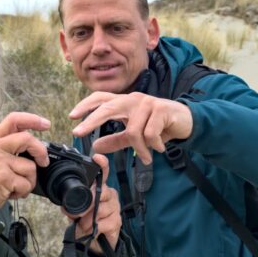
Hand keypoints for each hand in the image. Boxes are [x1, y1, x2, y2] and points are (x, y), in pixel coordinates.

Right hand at [0, 112, 50, 211]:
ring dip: (28, 180)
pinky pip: (26, 183)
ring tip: (14, 185)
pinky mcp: (4, 177)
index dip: (33, 120)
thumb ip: (10, 147)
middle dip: (41, 151)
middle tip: (44, 162)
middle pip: (27, 138)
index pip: (14, 120)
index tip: (46, 124)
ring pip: (30, 167)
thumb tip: (36, 145)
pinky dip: (23, 191)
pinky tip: (10, 192)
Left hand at [68, 154, 120, 252]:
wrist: (96, 242)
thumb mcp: (75, 212)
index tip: (97, 158)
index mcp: (100, 188)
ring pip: (100, 209)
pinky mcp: (117, 221)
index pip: (103, 173)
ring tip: (82, 225)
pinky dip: (94, 228)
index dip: (102, 165)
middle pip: (101, 192)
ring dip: (88, 220)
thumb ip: (71, 206)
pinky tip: (91, 231)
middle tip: (78, 214)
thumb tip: (66, 207)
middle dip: (87, 203)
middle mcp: (109, 195)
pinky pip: (103, 222)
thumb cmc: (87, 222)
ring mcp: (115, 207)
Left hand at [69, 92, 192, 163]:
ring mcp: (147, 103)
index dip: (86, 105)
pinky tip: (160, 148)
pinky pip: (149, 134)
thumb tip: (95, 146)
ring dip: (140, 149)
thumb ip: (116, 140)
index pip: (101, 98)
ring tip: (147, 157)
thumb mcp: (135, 135)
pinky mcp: (161, 110)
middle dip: (91, 120)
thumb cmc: (159, 126)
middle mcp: (133, 99)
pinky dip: (153, 146)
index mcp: (125, 103)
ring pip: (133, 131)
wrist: (186, 122)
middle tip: (78, 133)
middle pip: (108, 107)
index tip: (71, 116)